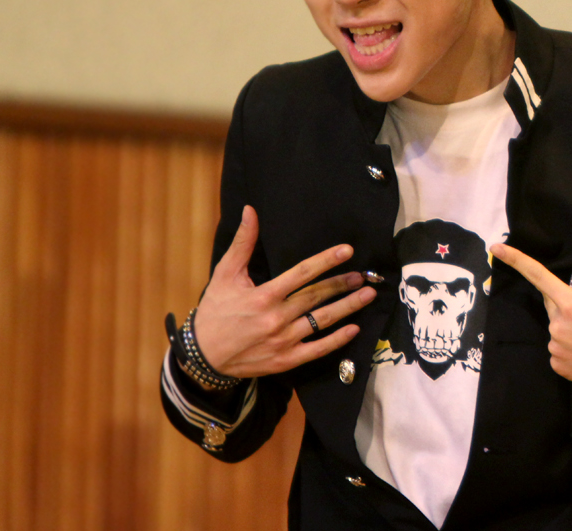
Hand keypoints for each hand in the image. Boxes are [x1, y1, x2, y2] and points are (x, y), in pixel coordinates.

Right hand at [191, 206, 376, 381]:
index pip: (301, 273)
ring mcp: (283, 341)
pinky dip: (337, 340)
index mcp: (263, 296)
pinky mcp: (286, 360)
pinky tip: (354, 329)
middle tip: (363, 275)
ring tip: (368, 295)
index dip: (326, 260)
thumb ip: (242, 243)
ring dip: (348, 308)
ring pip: (322, 321)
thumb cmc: (215, 311)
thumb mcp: (225, 274)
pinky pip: (317, 350)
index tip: (347, 251)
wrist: (203, 356)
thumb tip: (250, 211)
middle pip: (317, 297)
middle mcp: (276, 318)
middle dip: (342, 284)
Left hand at [490, 220, 571, 394]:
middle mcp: (559, 326)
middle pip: (554, 306)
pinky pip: (559, 353)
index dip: (516, 259)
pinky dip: (571, 351)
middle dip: (570, 305)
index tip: (495, 248)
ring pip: (558, 331)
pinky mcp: (561, 369)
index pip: (538, 275)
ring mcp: (558, 349)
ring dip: (571, 330)